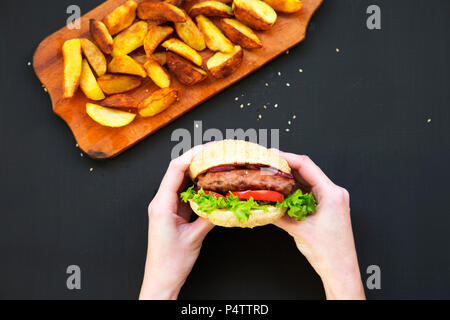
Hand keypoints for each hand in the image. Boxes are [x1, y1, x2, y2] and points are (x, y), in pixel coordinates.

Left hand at [139, 145, 214, 299]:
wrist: (162, 279)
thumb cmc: (171, 262)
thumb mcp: (194, 237)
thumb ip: (209, 217)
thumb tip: (224, 201)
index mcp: (161, 205)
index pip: (175, 170)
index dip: (192, 155)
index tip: (208, 148)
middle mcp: (160, 202)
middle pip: (177, 171)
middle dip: (196, 159)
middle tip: (215, 152)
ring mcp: (165, 207)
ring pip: (180, 181)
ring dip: (196, 171)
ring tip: (214, 163)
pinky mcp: (171, 213)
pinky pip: (183, 193)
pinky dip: (196, 186)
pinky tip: (209, 183)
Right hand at [272, 151, 365, 299]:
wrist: (340, 270)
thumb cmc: (328, 253)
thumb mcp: (298, 230)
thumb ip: (279, 214)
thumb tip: (264, 203)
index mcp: (332, 194)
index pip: (306, 166)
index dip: (287, 157)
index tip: (272, 154)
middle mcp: (334, 193)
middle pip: (307, 171)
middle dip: (285, 167)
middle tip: (267, 165)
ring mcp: (332, 199)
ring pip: (307, 181)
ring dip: (289, 180)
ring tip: (271, 178)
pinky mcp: (328, 207)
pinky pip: (309, 192)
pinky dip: (295, 191)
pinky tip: (282, 193)